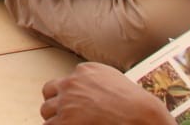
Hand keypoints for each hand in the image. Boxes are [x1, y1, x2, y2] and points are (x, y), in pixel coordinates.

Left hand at [40, 62, 171, 123]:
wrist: (142, 115)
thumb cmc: (136, 104)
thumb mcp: (115, 81)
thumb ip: (98, 82)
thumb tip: (91, 94)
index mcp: (85, 70)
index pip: (65, 81)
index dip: (68, 95)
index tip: (77, 106)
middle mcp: (72, 82)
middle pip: (49, 92)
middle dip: (56, 104)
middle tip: (67, 116)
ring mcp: (67, 101)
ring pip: (46, 110)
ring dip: (55, 118)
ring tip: (68, 124)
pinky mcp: (66, 120)